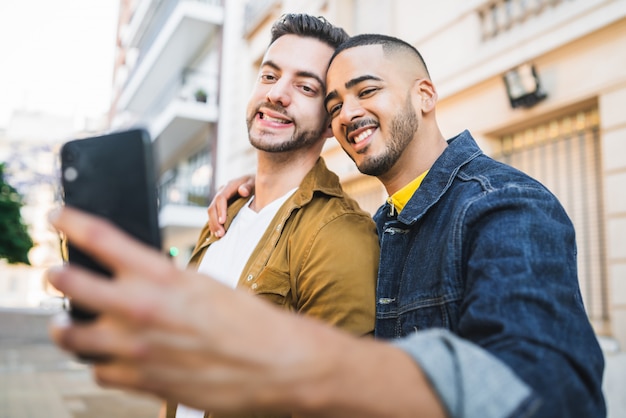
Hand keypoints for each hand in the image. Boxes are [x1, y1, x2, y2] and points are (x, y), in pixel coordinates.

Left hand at [46, 207, 442, 416]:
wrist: (276, 363)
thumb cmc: (247, 320)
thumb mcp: (204, 284)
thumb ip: (162, 281)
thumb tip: (132, 278)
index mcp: (162, 275)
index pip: (102, 237)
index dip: (72, 220)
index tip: (58, 215)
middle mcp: (142, 308)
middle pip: (71, 282)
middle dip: (59, 274)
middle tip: (57, 272)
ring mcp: (137, 347)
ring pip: (72, 335)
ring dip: (67, 327)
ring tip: (66, 324)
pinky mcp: (142, 380)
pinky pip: (100, 371)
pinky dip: (102, 362)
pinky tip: (111, 357)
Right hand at [208, 175, 254, 236]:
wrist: (255, 183)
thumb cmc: (256, 183)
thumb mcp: (254, 183)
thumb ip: (249, 186)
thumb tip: (243, 191)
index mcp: (229, 186)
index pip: (221, 198)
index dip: (220, 210)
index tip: (223, 221)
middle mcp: (222, 192)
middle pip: (213, 207)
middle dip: (215, 221)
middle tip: (220, 234)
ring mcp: (220, 200)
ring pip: (212, 213)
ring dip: (214, 225)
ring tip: (219, 236)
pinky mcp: (221, 206)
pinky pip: (215, 216)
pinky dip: (215, 225)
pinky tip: (217, 235)